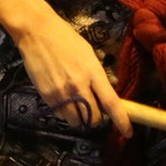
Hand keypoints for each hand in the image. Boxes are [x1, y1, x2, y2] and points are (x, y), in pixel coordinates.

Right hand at [14, 14, 131, 136]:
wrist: (37, 33)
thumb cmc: (66, 40)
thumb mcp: (89, 54)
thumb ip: (97, 76)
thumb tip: (105, 94)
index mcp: (93, 73)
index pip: (111, 103)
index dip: (122, 120)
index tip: (128, 132)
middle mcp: (78, 86)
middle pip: (94, 118)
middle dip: (97, 117)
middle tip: (94, 106)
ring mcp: (61, 93)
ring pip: (77, 122)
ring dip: (80, 117)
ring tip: (77, 102)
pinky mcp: (47, 97)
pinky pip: (60, 116)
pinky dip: (65, 113)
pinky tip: (63, 98)